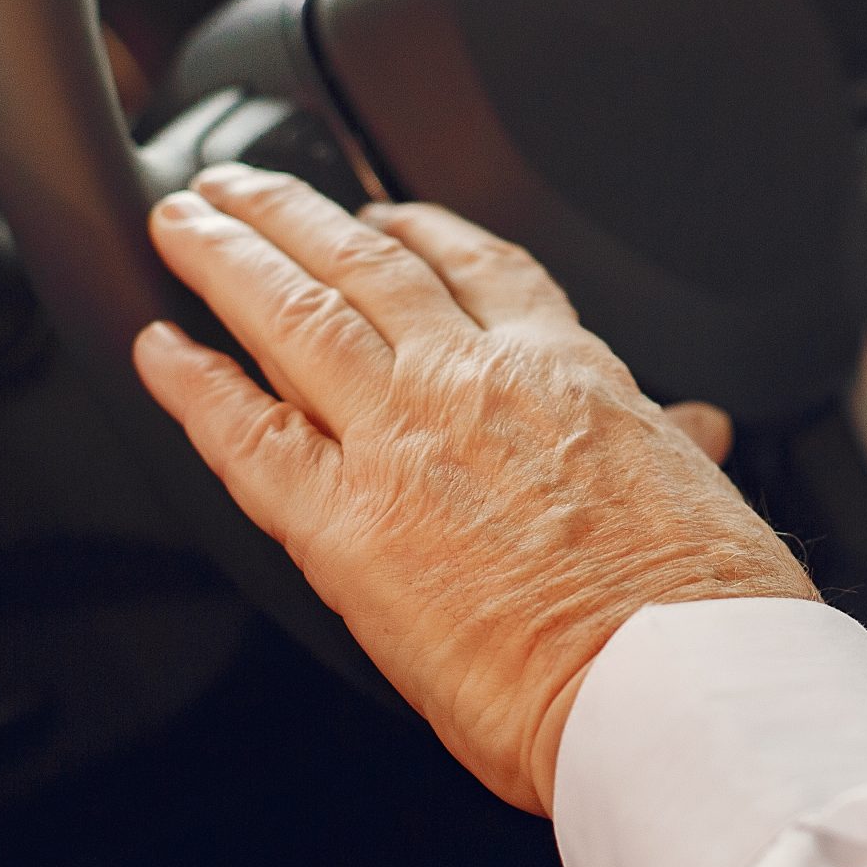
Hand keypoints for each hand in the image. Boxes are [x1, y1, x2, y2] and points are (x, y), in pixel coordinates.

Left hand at [133, 166, 816, 816]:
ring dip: (227, 258)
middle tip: (240, 186)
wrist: (674, 681)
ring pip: (293, 315)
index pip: (478, 269)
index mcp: (568, 371)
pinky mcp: (343, 524)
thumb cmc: (707, 611)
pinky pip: (244, 433)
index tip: (383, 214)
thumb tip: (698, 429)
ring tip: (183, 224)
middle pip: (363, 265)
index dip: (419, 229)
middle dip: (292, 215)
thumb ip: (675, 449)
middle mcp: (475, 380)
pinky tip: (160, 349)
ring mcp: (401, 440)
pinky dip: (192, 384)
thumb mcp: (705, 497)